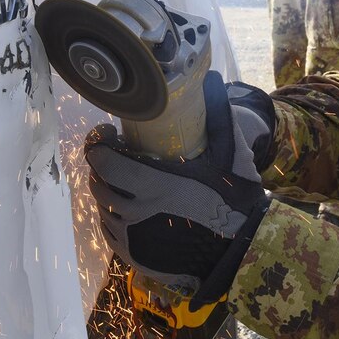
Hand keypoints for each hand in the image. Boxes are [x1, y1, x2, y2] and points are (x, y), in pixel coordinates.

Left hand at [85, 71, 270, 307]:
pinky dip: (112, 214)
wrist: (240, 253)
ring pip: (102, 207)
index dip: (98, 142)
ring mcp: (131, 238)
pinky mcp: (135, 258)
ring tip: (123, 179)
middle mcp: (134, 212)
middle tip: (117, 152)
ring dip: (107, 188)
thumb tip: (211, 80)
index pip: (102, 159)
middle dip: (102, 163)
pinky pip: (109, 231)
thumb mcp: (230, 155)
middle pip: (99, 181)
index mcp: (152, 184)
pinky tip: (127, 206)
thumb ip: (218, 116)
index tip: (108, 132)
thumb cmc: (234, 202)